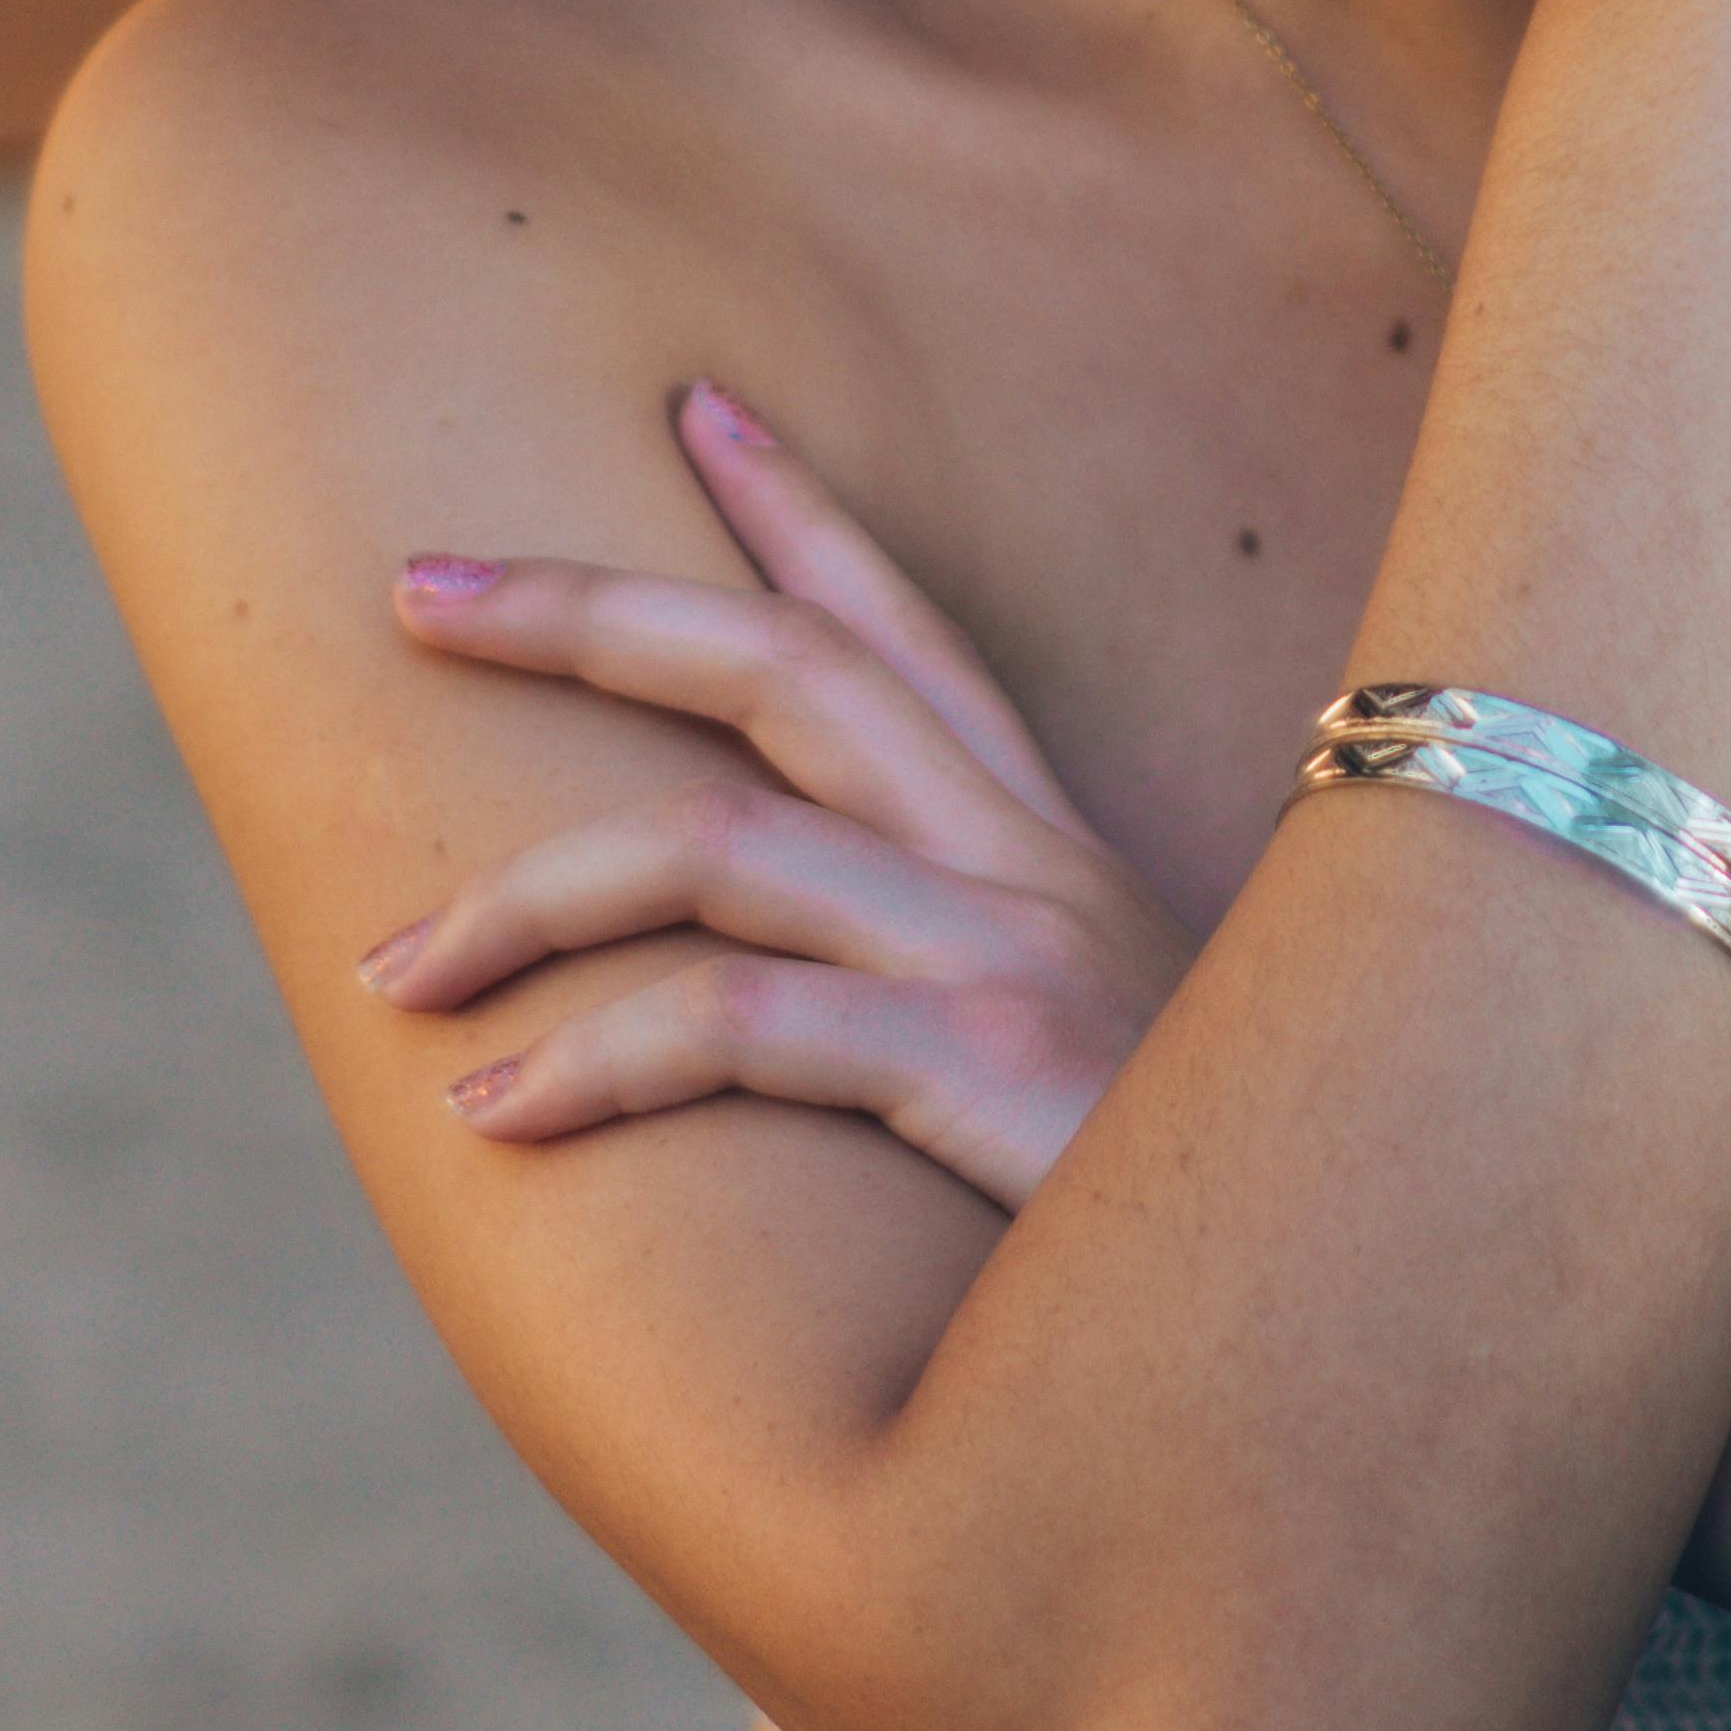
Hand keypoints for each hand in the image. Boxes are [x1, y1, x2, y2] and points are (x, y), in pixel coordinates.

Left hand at [372, 381, 1193, 1212]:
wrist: (1336, 1324)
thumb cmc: (1194, 1237)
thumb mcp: (1101, 1088)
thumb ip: (978, 1038)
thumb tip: (814, 1051)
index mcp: (1055, 857)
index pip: (912, 639)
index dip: (801, 513)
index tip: (694, 406)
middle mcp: (1031, 866)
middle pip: (787, 667)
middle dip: (588, 611)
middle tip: (416, 593)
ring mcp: (1009, 950)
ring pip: (718, 843)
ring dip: (524, 888)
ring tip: (394, 971)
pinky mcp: (986, 1057)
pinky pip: (738, 1020)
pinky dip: (592, 1055)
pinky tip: (494, 1116)